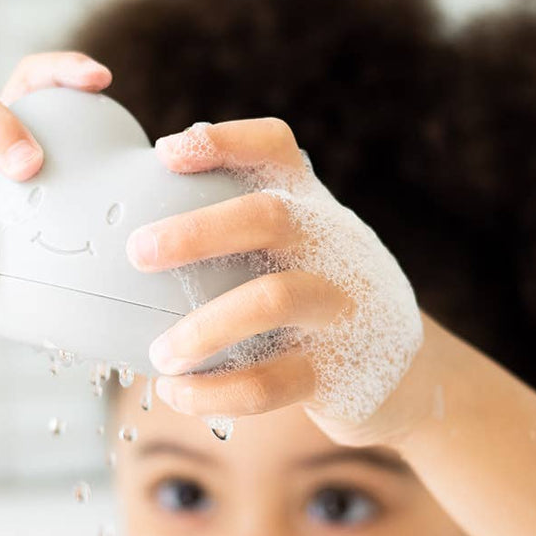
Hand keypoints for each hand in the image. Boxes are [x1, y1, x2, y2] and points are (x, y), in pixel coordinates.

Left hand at [127, 118, 431, 447]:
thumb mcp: (301, 253)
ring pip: (272, 300)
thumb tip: (126, 227)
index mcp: (314, 208)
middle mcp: (333, 246)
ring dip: (204, 327)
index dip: (223, 142)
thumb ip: (242, 235)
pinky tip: (176, 393)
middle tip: (137, 251)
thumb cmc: (318, 305)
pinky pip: (271, 382)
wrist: (409, 376)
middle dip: (198, 230)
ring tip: (158, 354)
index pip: (277, 150)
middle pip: (270, 216)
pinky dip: (214, 392)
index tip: (166, 153)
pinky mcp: (341, 371)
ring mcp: (341, 307)